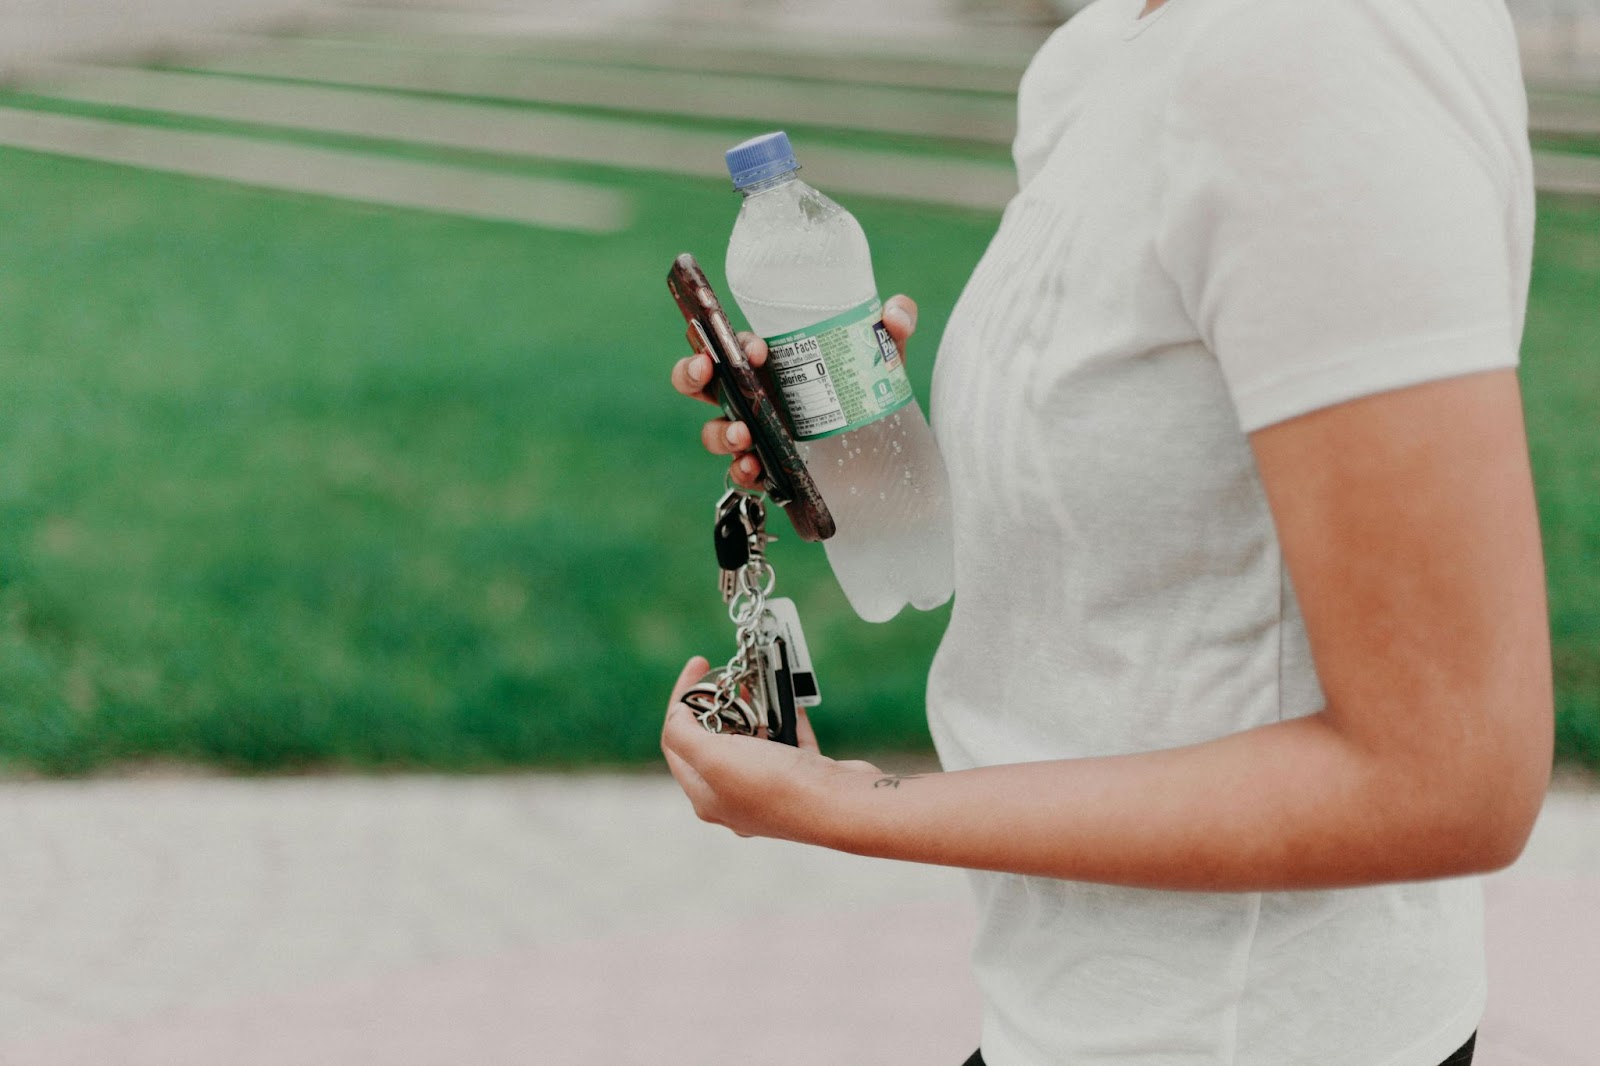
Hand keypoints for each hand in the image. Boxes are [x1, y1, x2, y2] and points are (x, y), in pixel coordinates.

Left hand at [661, 656, 883, 841]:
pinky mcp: (803, 779)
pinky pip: (788, 742)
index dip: (681, 701)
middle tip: (728, 676)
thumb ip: (683, 734)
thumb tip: (676, 715)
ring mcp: (771, 789)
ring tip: (757, 681)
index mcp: (707, 796)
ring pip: (754, 740)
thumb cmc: (774, 785)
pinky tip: (788, 697)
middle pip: (715, 742)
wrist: (841, 804)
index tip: (698, 667)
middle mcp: (736, 797)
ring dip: (754, 708)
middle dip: (720, 704)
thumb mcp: (713, 757)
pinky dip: (786, 718)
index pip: (677, 743)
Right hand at [669, 295, 918, 489]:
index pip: (734, 345)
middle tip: (705, 370)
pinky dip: (742, 472)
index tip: (758, 350)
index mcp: (770, 362)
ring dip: (720, 432)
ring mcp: (758, 433)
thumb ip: (895, 323)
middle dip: (691, 373)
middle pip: (701, 382)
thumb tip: (894, 315)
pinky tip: (753, 470)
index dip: (732, 342)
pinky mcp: (770, 468)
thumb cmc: (871, 388)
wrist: (888, 448)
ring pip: (715, 431)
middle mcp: (754, 396)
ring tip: (744, 436)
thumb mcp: (884, 353)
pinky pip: (741, 473)